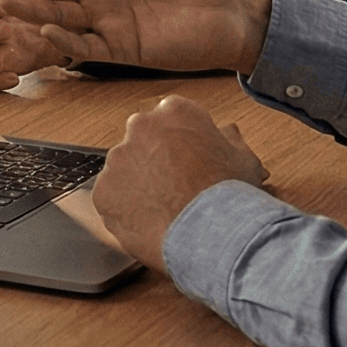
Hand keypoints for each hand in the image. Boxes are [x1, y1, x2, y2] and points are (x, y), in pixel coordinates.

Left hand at [92, 95, 270, 271]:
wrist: (213, 234)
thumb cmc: (230, 195)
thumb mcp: (243, 159)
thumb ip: (229, 140)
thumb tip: (227, 134)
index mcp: (174, 112)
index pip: (170, 118)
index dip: (180, 142)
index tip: (186, 160)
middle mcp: (140, 128)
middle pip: (143, 141)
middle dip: (155, 160)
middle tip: (174, 187)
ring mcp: (118, 159)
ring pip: (124, 170)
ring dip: (138, 185)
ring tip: (163, 210)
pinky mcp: (103, 191)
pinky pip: (110, 199)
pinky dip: (124, 210)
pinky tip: (148, 223)